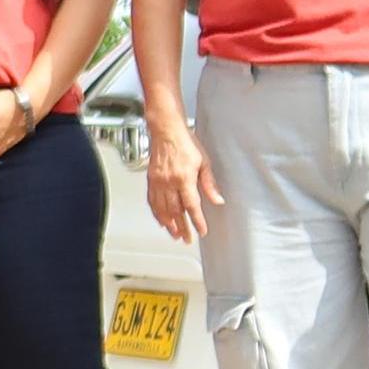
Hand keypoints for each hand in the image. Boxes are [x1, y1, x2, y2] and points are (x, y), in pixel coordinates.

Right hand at [146, 117, 222, 241]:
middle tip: (186, 238)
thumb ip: (209, 184)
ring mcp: (158, 181)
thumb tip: (217, 199)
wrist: (166, 130)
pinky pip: (152, 200)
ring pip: (162, 208)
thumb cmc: (185, 142)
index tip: (201, 231)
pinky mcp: (151, 179)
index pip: (191, 206)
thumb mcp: (204, 162)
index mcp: (184, 178)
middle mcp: (169, 182)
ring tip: (174, 233)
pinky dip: (156, 212)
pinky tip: (160, 218)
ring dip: (168, 223)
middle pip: (175, 211)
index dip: (197, 221)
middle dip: (182, 227)